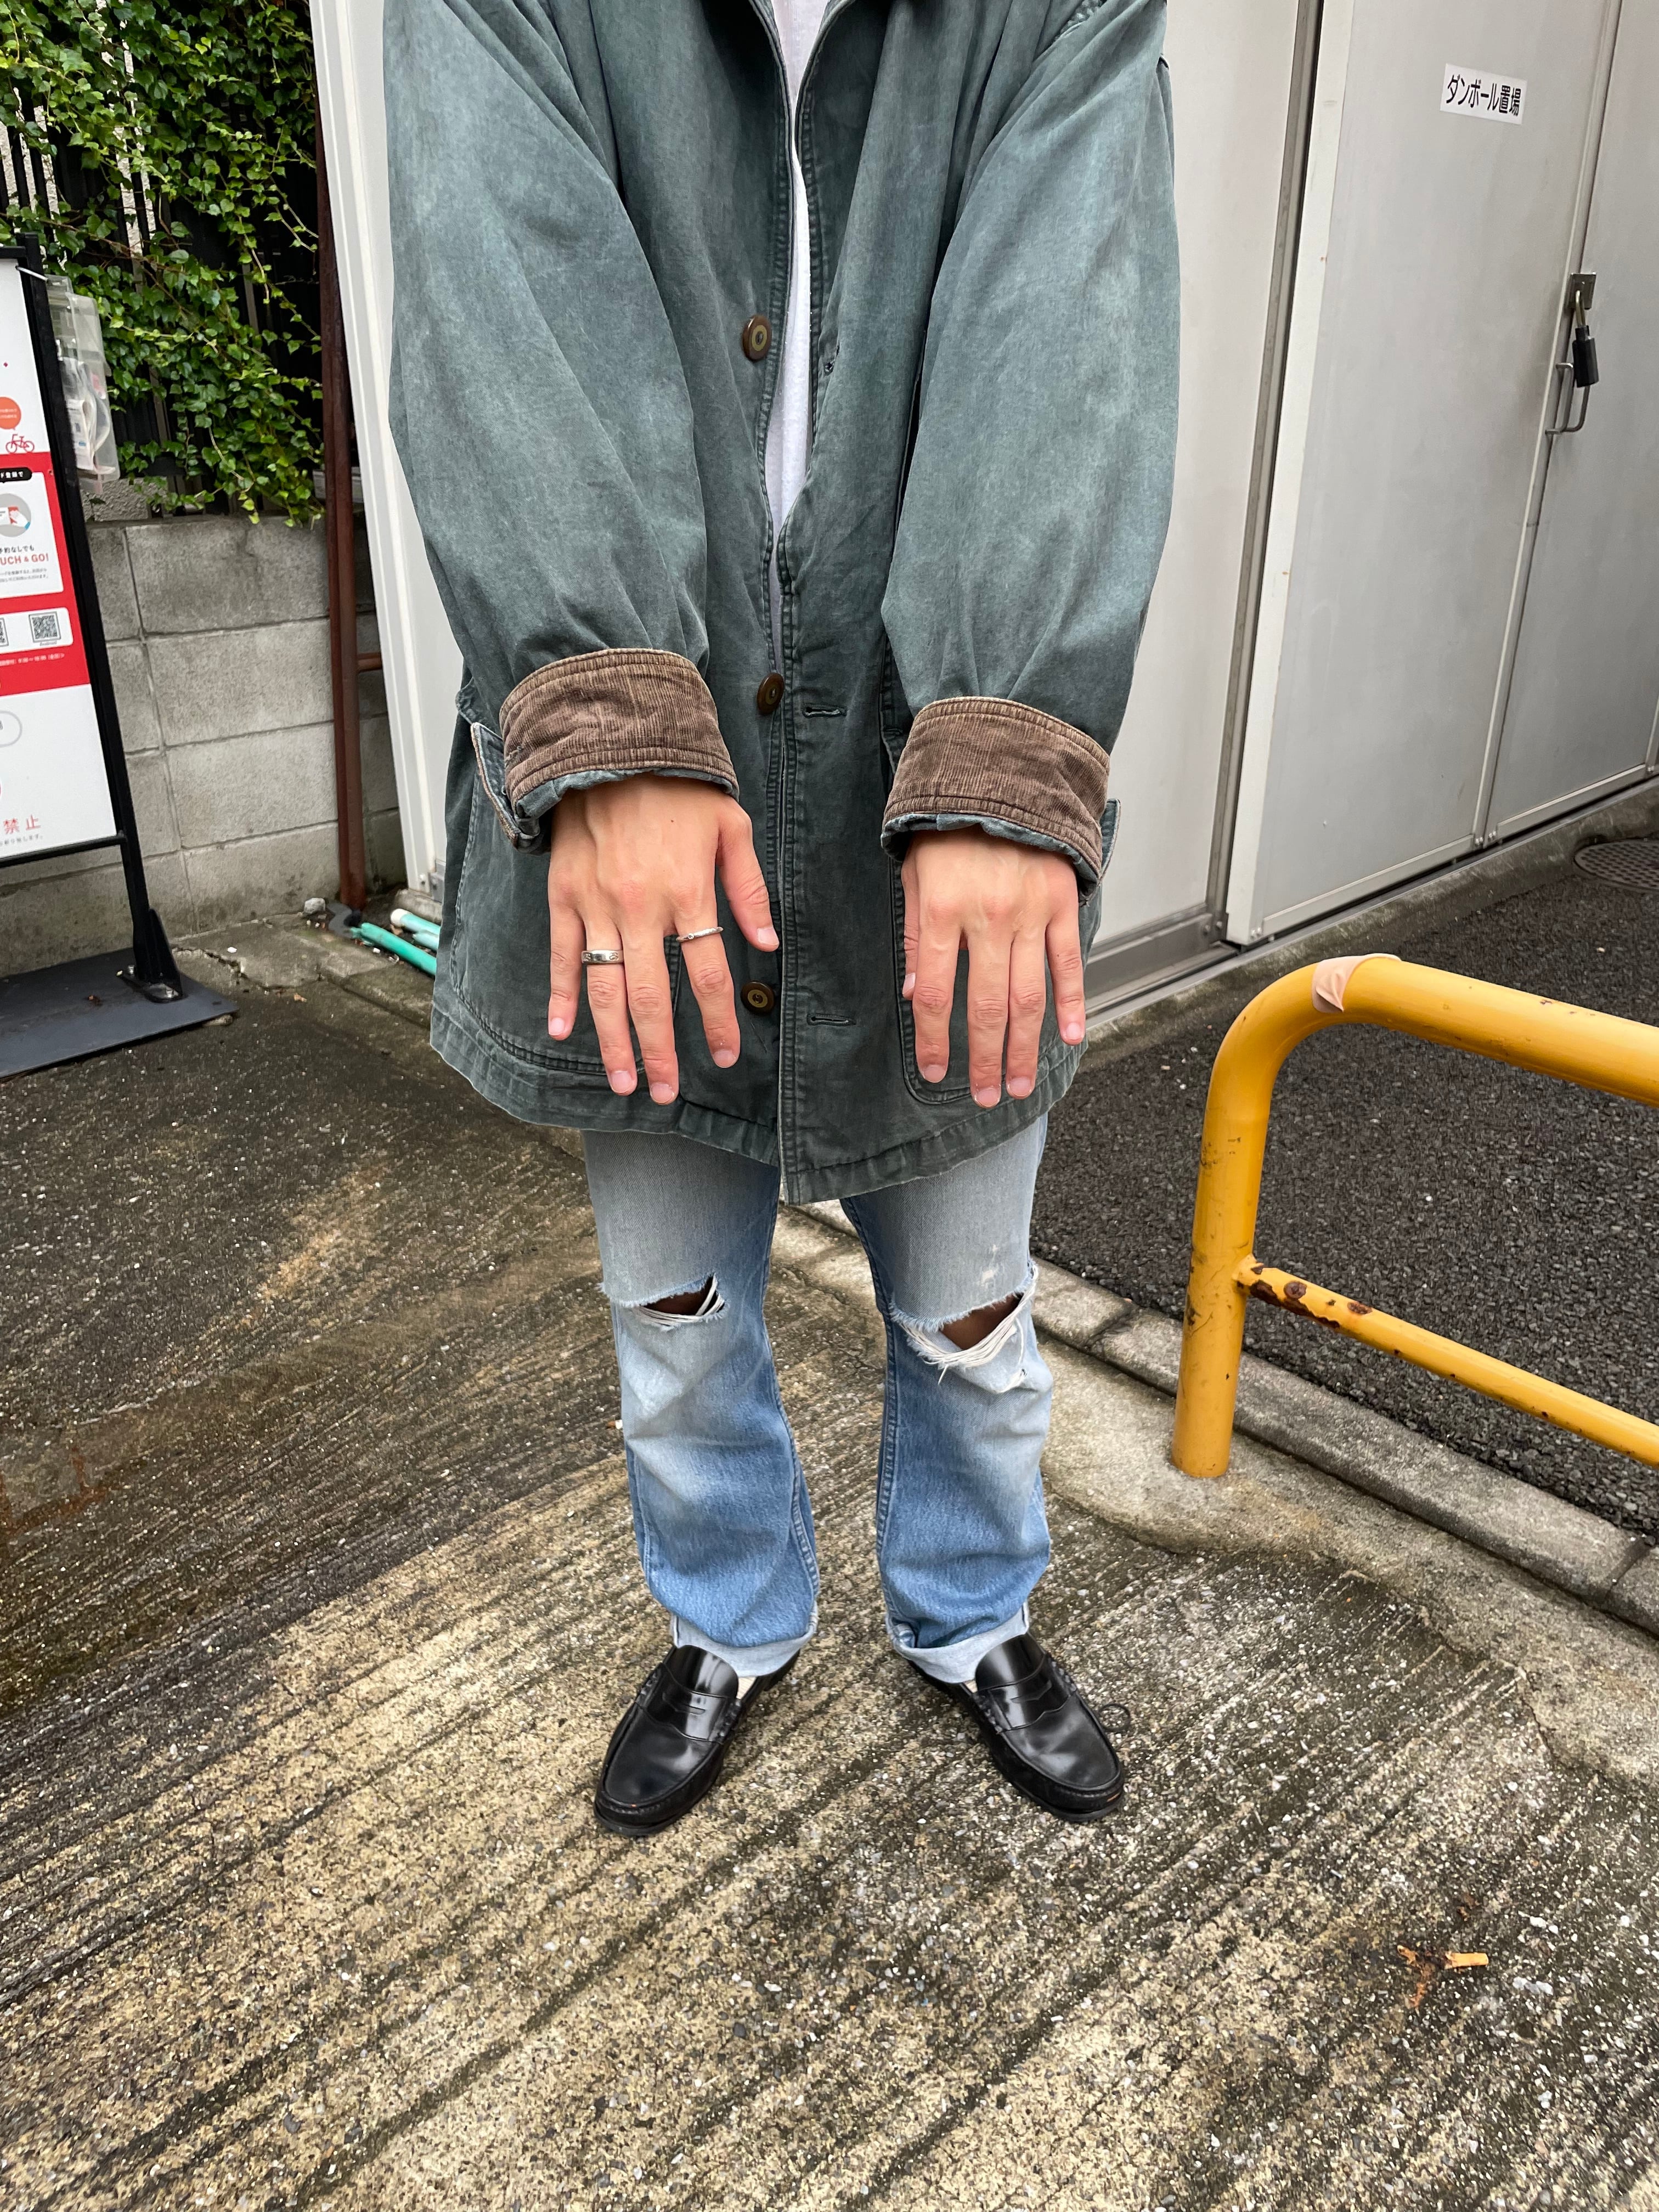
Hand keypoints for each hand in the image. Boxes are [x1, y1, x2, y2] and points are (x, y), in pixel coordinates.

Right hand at [547, 775, 776, 1101]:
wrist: (614, 742)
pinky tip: (562, 1031)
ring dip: (613, 1041)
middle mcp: (640, 906)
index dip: (716, 1020)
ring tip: (623, 1082)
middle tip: (666, 1092)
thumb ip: (748, 889)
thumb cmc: (680, 788)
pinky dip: (559, 995)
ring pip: (605, 987)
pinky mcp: (565, 895)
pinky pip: (561, 954)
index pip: (707, 973)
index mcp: (687, 892)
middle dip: (660, 1051)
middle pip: (651, 996)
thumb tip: (767, 946)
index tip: (723, 1055)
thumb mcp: (731, 829)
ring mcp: (597, 904)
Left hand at [902, 826, 1085, 1106]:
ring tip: (1019, 1084)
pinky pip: (1068, 962)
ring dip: (1023, 1048)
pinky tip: (1068, 1039)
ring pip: (1028, 996)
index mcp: (942, 910)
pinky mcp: (1062, 903)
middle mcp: (987, 917)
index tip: (935, 1073)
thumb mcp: (915, 876)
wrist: (1001, 772)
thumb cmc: (950, 827)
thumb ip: (918, 938)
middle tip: (984, 1097)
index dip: (933, 1041)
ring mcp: (1030, 912)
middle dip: (982, 1060)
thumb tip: (919, 996)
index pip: (935, 995)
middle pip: (985, 1007)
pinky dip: (1072, 1004)